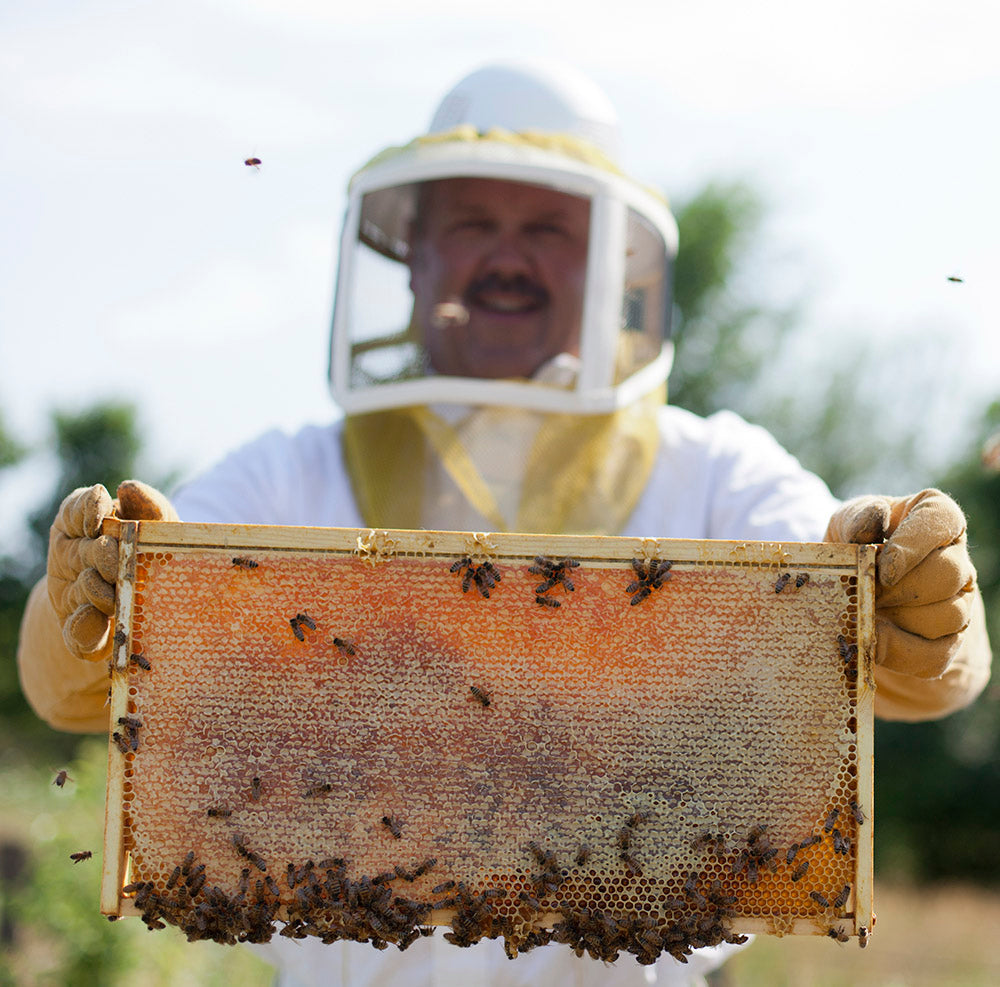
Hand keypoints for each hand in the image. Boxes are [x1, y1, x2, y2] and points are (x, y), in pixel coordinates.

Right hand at [47, 480, 177, 659]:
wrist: (151, 607)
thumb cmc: (159, 555)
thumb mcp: (162, 528)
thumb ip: (150, 507)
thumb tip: (128, 488)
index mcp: (90, 528)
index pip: (77, 511)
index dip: (86, 511)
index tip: (98, 518)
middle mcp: (78, 559)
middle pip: (89, 553)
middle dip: (103, 556)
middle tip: (118, 566)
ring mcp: (77, 594)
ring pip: (84, 590)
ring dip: (98, 593)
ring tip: (114, 600)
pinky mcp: (81, 629)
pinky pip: (77, 632)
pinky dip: (85, 629)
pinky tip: (98, 625)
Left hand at [824, 489, 976, 677]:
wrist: (851, 590)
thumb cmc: (852, 545)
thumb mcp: (847, 524)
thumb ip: (859, 518)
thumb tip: (876, 517)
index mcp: (936, 517)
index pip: (943, 519)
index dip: (913, 546)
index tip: (883, 568)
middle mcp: (957, 557)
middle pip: (949, 574)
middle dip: (901, 589)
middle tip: (866, 594)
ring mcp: (959, 600)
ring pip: (949, 616)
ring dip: (900, 620)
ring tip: (866, 614)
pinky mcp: (948, 640)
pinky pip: (937, 655)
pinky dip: (901, 652)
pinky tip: (874, 643)